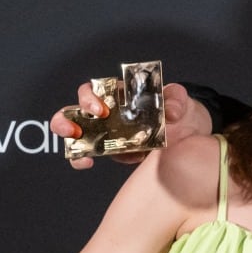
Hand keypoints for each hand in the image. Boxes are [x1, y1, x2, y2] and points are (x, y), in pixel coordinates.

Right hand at [53, 81, 207, 168]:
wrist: (185, 131)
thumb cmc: (175, 109)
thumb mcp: (178, 101)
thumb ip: (175, 101)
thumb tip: (172, 111)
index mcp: (117, 95)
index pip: (93, 90)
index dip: (90, 98)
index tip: (100, 110)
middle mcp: (104, 112)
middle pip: (73, 111)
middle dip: (66, 119)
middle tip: (75, 130)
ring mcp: (103, 132)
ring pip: (73, 132)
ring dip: (68, 140)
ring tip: (76, 149)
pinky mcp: (107, 150)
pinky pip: (86, 153)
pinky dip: (81, 158)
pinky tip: (86, 162)